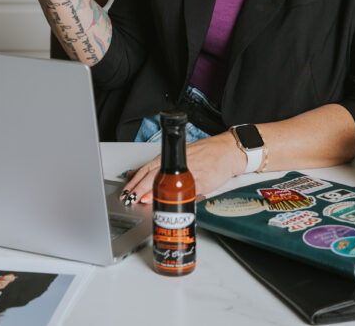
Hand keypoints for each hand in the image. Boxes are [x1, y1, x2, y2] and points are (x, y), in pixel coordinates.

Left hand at [121, 133, 245, 203]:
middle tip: (129, 197)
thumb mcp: (181, 157)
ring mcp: (188, 172)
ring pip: (166, 181)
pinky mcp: (200, 181)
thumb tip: (139, 175)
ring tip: (140, 200)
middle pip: (153, 175)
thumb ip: (161, 167)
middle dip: (138, 187)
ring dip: (151, 192)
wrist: (227, 152)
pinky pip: (184, 190)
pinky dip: (173, 197)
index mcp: (172, 157)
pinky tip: (166, 202)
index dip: (135, 179)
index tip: (126, 190)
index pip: (148, 168)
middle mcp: (177, 164)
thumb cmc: (206, 154)